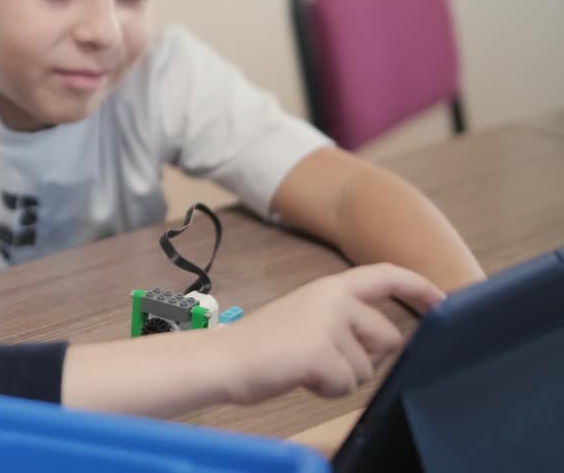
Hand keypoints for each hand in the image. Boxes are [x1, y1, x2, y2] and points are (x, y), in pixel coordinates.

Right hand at [220, 263, 444, 403]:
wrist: (223, 359)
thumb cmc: (262, 346)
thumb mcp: (307, 318)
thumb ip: (344, 321)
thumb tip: (386, 341)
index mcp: (329, 288)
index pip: (385, 276)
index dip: (419, 286)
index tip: (442, 301)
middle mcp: (333, 299)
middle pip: (388, 338)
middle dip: (366, 359)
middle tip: (326, 360)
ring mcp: (327, 324)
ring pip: (367, 368)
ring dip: (341, 377)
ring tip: (305, 367)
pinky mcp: (320, 352)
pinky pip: (346, 385)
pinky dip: (327, 390)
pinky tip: (301, 378)